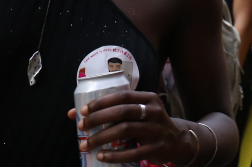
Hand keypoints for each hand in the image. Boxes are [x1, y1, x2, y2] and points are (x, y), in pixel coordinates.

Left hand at [66, 90, 193, 163]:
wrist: (177, 141)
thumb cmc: (149, 124)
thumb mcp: (138, 113)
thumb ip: (112, 111)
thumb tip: (74, 113)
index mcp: (149, 99)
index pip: (123, 96)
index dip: (102, 102)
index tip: (84, 110)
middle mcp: (154, 112)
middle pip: (123, 112)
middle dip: (98, 118)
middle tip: (82, 126)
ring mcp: (157, 130)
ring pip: (125, 130)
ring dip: (102, 138)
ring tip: (86, 145)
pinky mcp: (157, 148)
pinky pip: (133, 152)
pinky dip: (114, 155)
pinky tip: (101, 156)